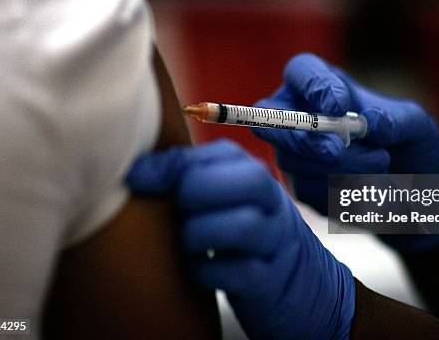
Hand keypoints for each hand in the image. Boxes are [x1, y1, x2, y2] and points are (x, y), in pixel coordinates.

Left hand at [126, 139, 354, 339]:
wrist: (299, 284)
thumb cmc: (241, 236)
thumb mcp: (222, 199)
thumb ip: (186, 177)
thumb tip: (139, 171)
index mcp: (254, 174)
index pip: (221, 153)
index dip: (175, 164)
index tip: (140, 178)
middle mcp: (272, 203)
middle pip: (247, 180)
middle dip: (197, 193)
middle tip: (180, 213)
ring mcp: (276, 242)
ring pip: (244, 225)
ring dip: (199, 235)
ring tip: (188, 244)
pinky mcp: (270, 282)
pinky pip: (239, 273)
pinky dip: (206, 272)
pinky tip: (198, 270)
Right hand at [252, 53, 438, 214]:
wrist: (415, 190)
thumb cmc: (411, 144)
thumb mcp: (416, 125)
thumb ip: (395, 120)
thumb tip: (369, 122)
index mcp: (323, 85)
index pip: (302, 71)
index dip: (314, 86)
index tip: (340, 106)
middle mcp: (300, 115)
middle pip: (275, 119)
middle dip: (305, 137)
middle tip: (336, 151)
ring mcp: (296, 153)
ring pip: (293, 160)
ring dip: (338, 166)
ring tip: (381, 163)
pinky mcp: (302, 187)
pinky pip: (309, 190)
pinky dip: (342, 190)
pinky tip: (370, 186)